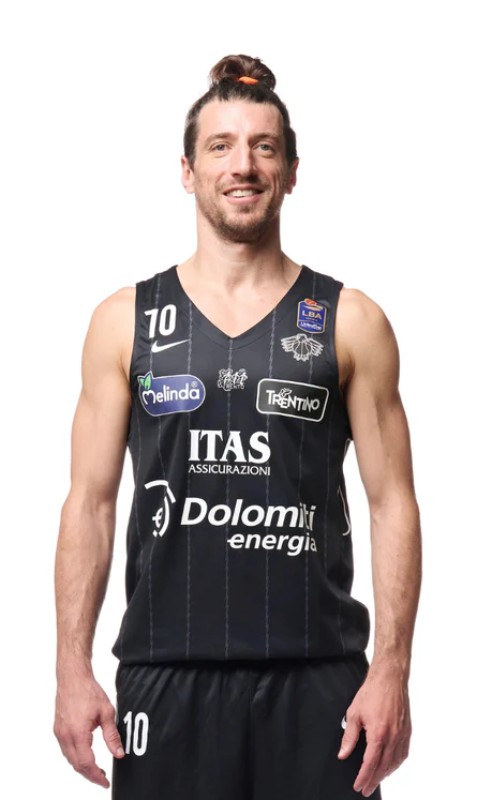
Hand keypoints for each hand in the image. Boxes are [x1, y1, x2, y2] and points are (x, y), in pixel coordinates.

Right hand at [54, 673, 124, 787]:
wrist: (73, 677)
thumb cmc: (88, 691)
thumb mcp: (106, 712)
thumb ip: (112, 736)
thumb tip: (119, 753)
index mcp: (78, 733)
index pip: (86, 763)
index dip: (96, 776)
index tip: (105, 782)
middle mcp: (66, 736)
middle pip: (76, 765)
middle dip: (90, 775)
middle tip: (102, 778)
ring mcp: (60, 733)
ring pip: (70, 759)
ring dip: (82, 767)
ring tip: (96, 769)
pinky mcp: (58, 729)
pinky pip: (65, 750)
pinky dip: (75, 757)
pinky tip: (85, 755)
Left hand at [337, 665, 411, 796]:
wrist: (389, 678)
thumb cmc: (372, 693)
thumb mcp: (354, 714)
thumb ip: (349, 736)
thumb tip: (343, 753)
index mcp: (378, 734)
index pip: (370, 763)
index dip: (363, 777)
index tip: (358, 786)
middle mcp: (392, 737)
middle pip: (383, 767)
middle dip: (373, 780)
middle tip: (366, 789)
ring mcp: (402, 735)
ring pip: (395, 762)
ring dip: (385, 774)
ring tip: (376, 780)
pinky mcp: (407, 731)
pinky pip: (403, 753)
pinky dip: (396, 763)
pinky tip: (390, 766)